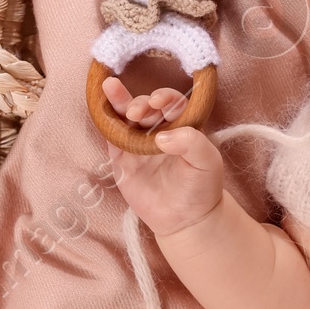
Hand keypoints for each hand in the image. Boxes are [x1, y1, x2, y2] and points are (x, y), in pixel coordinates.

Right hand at [100, 77, 224, 235]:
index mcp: (181, 126)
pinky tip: (101, 108)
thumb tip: (161, 136)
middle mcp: (158, 130)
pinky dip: (105, 121)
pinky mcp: (121, 158)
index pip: (172, 103)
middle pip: (146, 106)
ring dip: (119, 101)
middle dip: (140, 102)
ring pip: (126, 116)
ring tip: (111, 88)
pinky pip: (111, 136)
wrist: (185, 220)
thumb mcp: (207, 162)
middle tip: (138, 112)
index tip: (159, 103)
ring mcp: (138, 143)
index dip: (165, 98)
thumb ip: (192, 143)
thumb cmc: (201, 188)